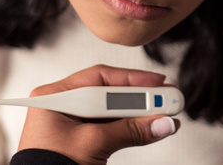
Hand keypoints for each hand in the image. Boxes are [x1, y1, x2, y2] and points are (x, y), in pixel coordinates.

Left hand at [17, 65, 179, 164]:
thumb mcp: (92, 145)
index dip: (131, 79)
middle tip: (168, 97)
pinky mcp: (85, 140)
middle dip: (141, 98)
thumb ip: (130, 131)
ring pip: (115, 111)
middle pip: (110, 93)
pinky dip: (133, 127)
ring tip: (165, 113)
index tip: (157, 82)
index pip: (99, 77)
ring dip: (141, 114)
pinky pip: (113, 127)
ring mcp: (74, 124)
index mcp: (54, 98)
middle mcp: (63, 107)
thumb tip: (161, 122)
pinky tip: (152, 126)